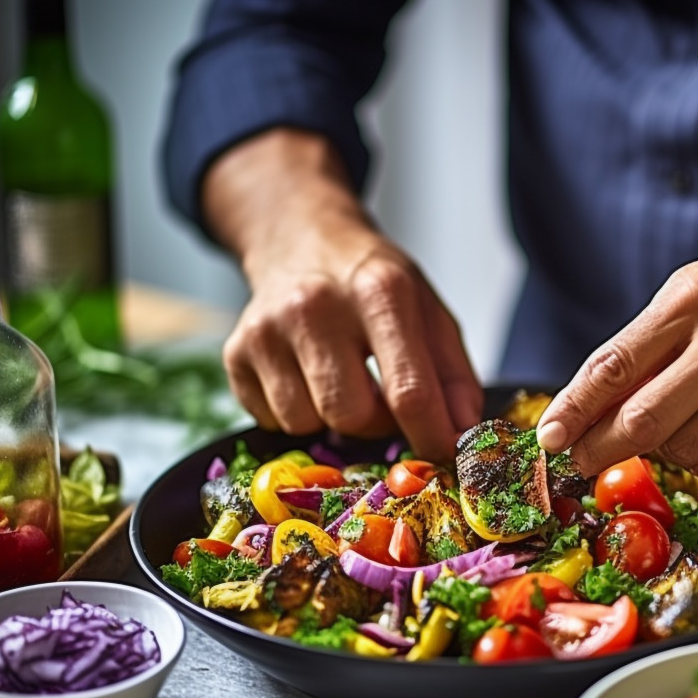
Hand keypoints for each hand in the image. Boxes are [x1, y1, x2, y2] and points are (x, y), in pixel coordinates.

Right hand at [226, 228, 481, 460]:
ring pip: (307, 423)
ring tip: (340, 378)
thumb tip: (462, 434)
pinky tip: (305, 375)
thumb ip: (454, 375)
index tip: (444, 457)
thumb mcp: (429, 312)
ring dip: (332, 418)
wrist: (302, 240)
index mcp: (380, 292)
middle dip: (375, 424)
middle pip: (351, 416)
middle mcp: (316, 305)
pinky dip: (297, 412)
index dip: (431, 437)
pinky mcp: (235, 351)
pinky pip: (272, 420)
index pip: (409, 391)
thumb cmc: (371, 284)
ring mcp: (267, 329)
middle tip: (381, 398)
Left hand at [538, 167, 697, 476]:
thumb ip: (649, 339)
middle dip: (600, 451)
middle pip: (642, 422)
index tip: (547, 438)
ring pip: (681, 451)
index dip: (573, 411)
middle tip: (578, 463)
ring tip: (651, 437)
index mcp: (695, 300)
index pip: (614, 367)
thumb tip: (591, 401)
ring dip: (654, 454)